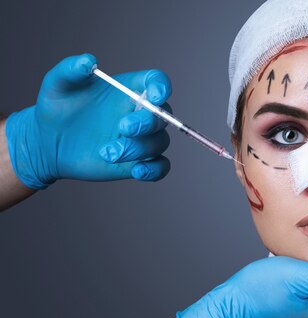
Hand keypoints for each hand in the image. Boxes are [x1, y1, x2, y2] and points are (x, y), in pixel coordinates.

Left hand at [5, 53, 171, 189]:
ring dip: (137, 149)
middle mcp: (140, 113)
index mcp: (129, 89)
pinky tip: (137, 170)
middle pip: (163, 116)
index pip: (157, 81)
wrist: (48, 143)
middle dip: (146, 123)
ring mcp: (141, 139)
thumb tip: (89, 61)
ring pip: (159, 143)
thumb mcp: (57, 84)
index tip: (153, 96)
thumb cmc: (57, 109)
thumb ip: (71, 69)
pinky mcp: (137, 161)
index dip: (161, 87)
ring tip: (106, 153)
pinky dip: (154, 170)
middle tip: (122, 127)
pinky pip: (160, 166)